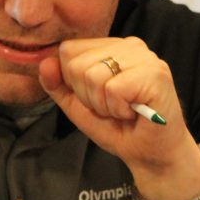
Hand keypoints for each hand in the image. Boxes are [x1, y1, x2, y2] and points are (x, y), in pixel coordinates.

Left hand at [39, 37, 199, 199]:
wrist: (149, 154)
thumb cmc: (117, 128)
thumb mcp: (77, 105)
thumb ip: (57, 84)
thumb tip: (44, 62)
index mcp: (110, 47)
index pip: (68, 50)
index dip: (73, 82)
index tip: (96, 98)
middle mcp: (128, 45)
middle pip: (77, 64)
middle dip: (87, 96)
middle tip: (112, 108)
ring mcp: (145, 56)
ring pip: (93, 75)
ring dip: (103, 105)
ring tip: (123, 110)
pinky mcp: (155, 73)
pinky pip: (113, 88)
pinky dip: (117, 109)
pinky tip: (134, 112)